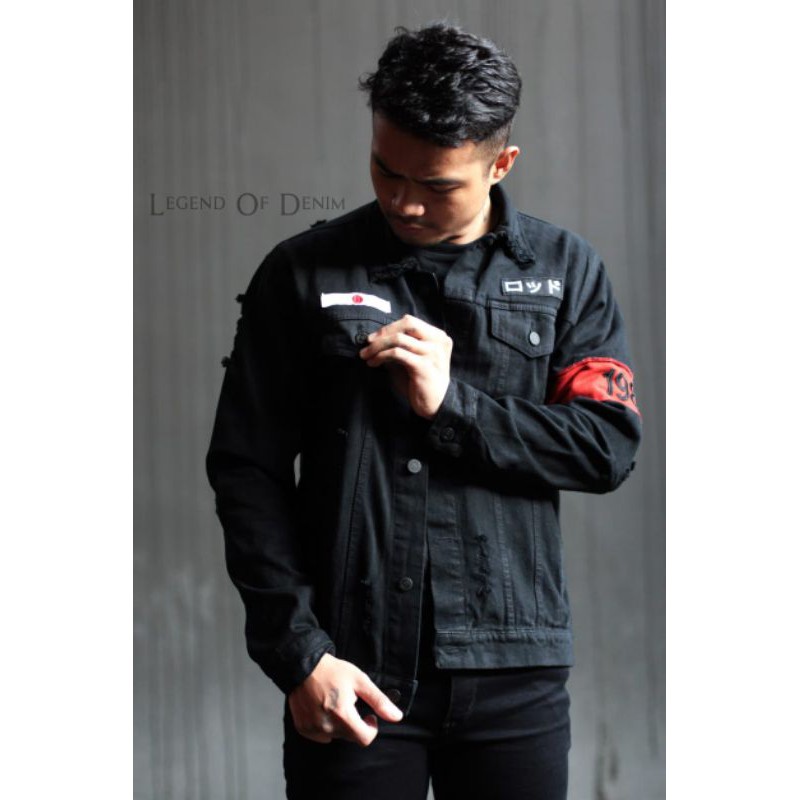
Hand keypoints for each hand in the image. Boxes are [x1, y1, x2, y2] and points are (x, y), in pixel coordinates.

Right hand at [287, 653, 403, 746]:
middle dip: (354, 722)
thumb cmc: (333, 671)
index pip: (365, 738)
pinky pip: (321, 735)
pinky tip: (322, 708)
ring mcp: (313, 729)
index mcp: (342, 715)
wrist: (304, 665)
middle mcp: (327, 727)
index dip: (371, 728)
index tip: (369, 715)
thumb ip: (379, 701)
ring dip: (339, 724)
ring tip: (334, 703)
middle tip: (349, 702)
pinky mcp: (304, 729)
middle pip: (351, 736)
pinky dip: (325, 725)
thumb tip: (397, 717)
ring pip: (336, 736)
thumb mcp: (360, 681)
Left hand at [359, 314, 451, 418]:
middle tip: (368, 342)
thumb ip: (400, 346)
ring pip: (399, 339)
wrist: (436, 405)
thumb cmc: (421, 382)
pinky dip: (381, 356)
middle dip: (384, 332)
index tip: (374, 337)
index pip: (411, 322)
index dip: (390, 327)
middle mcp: (438, 341)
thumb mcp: (412, 359)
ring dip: (378, 346)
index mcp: (438, 337)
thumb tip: (375, 338)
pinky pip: (397, 354)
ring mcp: (432, 353)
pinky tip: (373, 363)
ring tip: (366, 355)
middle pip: (408, 324)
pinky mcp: (423, 366)